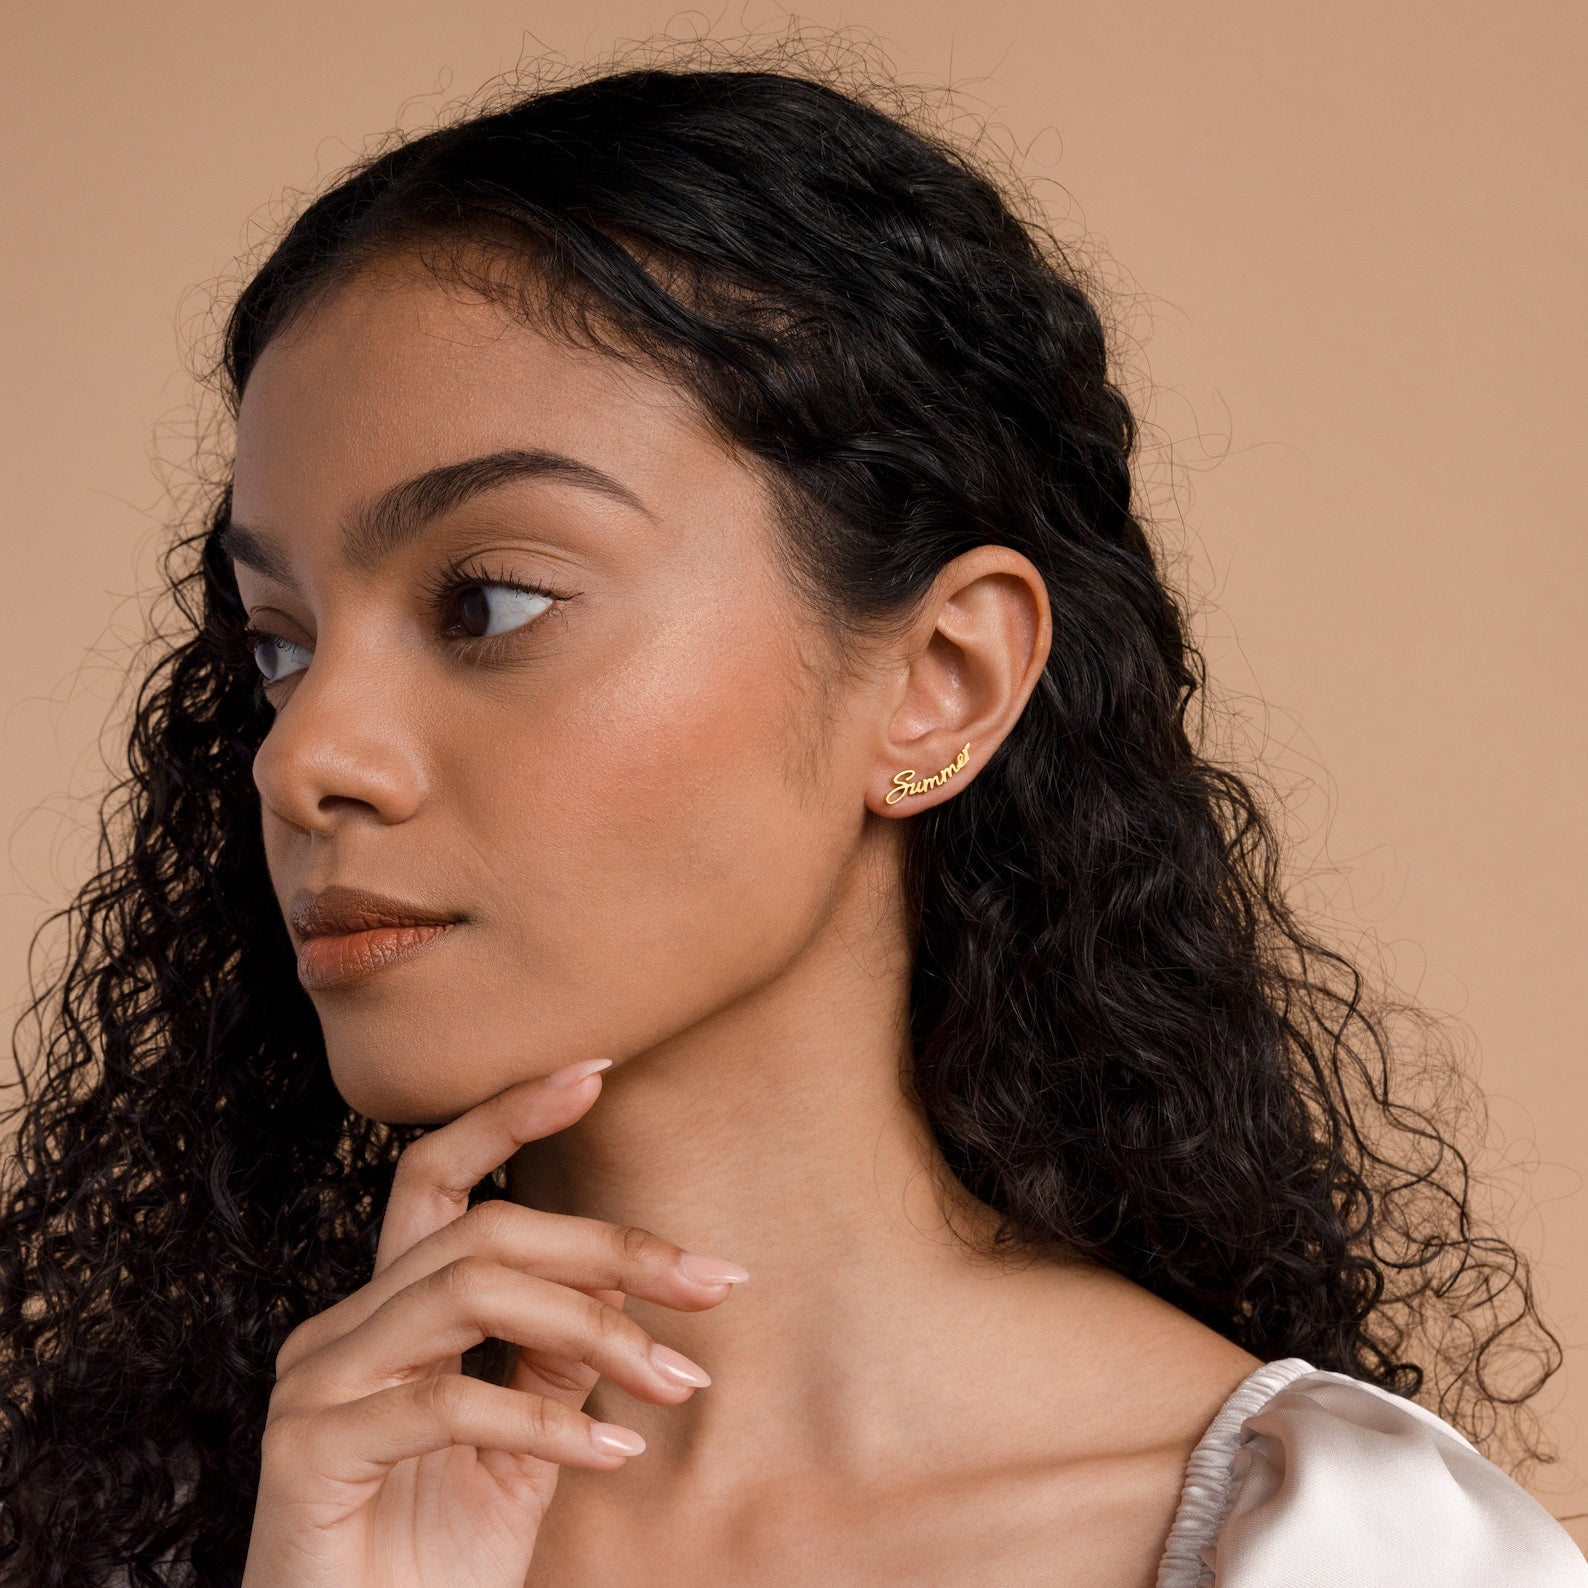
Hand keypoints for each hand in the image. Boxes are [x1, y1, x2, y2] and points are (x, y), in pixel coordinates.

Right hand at [239, 1060, 746, 1587]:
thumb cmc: (434, 1564)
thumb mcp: (520, 1445)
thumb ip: (554, 1358)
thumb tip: (621, 1284)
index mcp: (387, 1312)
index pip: (437, 1178)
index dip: (507, 1114)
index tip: (595, 1071)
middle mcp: (341, 1328)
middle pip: (482, 1231)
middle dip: (609, 1246)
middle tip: (713, 1280)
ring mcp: (316, 1382)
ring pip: (470, 1290)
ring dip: (594, 1328)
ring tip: (675, 1379)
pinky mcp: (308, 1449)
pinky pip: (446, 1402)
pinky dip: (550, 1423)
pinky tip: (617, 1456)